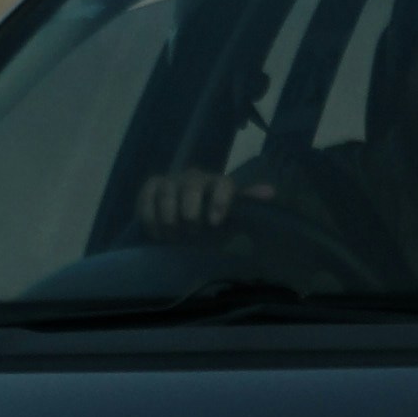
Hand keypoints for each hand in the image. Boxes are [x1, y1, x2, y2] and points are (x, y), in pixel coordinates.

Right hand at [135, 165, 258, 235]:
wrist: (185, 231)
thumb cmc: (212, 224)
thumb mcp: (233, 218)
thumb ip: (248, 203)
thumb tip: (270, 192)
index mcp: (218, 184)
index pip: (223, 184)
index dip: (220, 201)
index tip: (215, 223)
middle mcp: (195, 177)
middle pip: (191, 184)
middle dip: (191, 211)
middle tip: (192, 232)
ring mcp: (172, 180)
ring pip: (167, 191)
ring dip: (169, 218)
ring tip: (173, 238)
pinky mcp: (152, 187)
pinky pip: (147, 195)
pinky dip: (150, 216)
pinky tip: (157, 234)